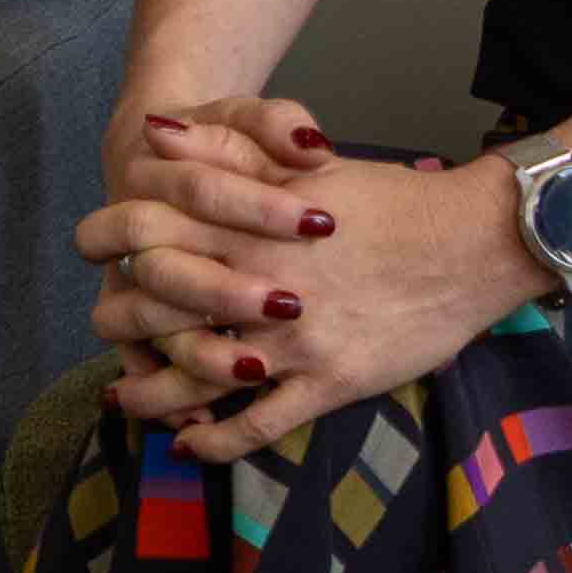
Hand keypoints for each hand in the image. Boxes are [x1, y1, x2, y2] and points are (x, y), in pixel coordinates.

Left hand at [87, 105, 513, 461]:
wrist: (476, 241)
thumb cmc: (390, 200)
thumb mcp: (301, 163)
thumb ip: (223, 149)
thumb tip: (153, 129)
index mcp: (248, 229)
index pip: (149, 237)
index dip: (109, 247)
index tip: (95, 258)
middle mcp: (261, 287)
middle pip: (158, 311)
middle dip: (121, 325)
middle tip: (106, 332)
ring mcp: (295, 341)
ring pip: (196, 376)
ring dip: (151, 395)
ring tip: (124, 400)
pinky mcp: (331, 381)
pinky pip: (259, 422)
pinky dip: (217, 438)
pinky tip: (190, 443)